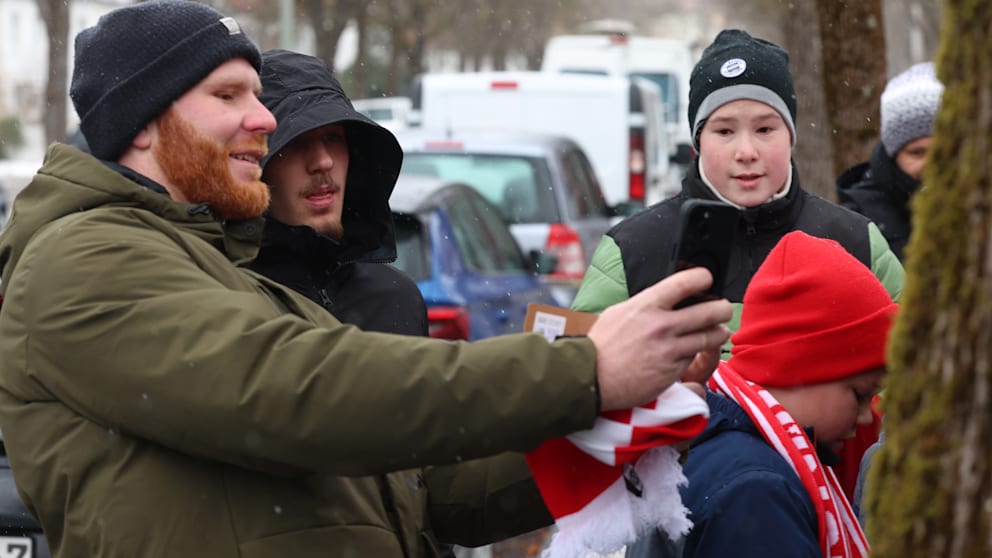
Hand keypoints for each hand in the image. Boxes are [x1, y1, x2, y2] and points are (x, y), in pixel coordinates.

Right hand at [588, 267, 730, 410]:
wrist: (593, 378)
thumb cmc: (602, 345)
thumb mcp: (619, 312)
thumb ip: (646, 304)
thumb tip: (665, 297)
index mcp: (646, 305)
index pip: (685, 283)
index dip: (702, 277)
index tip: (706, 279)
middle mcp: (662, 325)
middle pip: (710, 311)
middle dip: (722, 309)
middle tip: (722, 309)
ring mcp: (670, 349)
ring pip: (710, 337)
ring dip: (718, 332)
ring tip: (718, 330)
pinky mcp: (673, 371)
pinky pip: (693, 358)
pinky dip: (696, 354)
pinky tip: (691, 351)